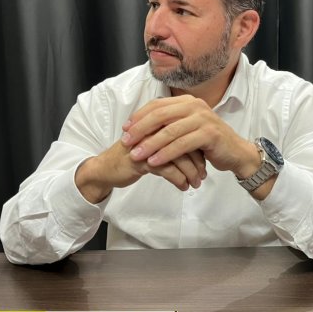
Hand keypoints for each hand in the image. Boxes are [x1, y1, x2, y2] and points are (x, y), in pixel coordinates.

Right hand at [75, 140, 206, 202]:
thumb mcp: (153, 146)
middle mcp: (154, 131)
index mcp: (158, 124)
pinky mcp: (142, 159)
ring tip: (196, 183)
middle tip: (204, 175)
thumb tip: (196, 150)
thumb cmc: (132, 158)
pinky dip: (179, 179)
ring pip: (178, 157)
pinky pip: (167, 169)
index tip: (206, 162)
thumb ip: (170, 142)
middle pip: (185, 143)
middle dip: (198, 161)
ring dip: (190, 172)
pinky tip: (183, 187)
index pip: (186, 132)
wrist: (106, 169)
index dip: (198, 148)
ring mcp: (148, 144)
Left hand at [120, 95, 260, 178]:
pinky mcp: (209, 134)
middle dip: (140, 129)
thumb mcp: (187, 128)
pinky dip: (165, 154)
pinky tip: (154, 162)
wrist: (235, 152)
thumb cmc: (208, 141)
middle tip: (126, 142)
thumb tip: (139, 127)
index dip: (139, 116)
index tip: (125, 129)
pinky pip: (182, 144)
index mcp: (187, 101)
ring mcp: (203, 119)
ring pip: (170, 131)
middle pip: (160, 115)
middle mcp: (195, 106)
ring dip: (150, 144)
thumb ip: (169, 124)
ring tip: (136, 155)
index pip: (157, 105)